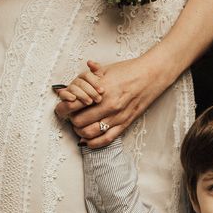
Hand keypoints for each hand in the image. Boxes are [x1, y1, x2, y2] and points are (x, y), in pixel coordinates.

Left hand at [53, 55, 167, 146]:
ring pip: (90, 133)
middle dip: (72, 121)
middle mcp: (107, 106)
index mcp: (100, 92)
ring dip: (81, 132)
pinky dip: (94, 143)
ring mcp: (116, 117)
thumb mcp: (106, 69)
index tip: (61, 109)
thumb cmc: (129, 71)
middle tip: (71, 118)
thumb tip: (77, 79)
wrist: (151, 76)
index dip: (63, 109)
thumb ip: (89, 75)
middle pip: (79, 122)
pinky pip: (106, 139)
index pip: (73, 105)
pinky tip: (88, 141)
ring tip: (79, 128)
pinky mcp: (125, 124)